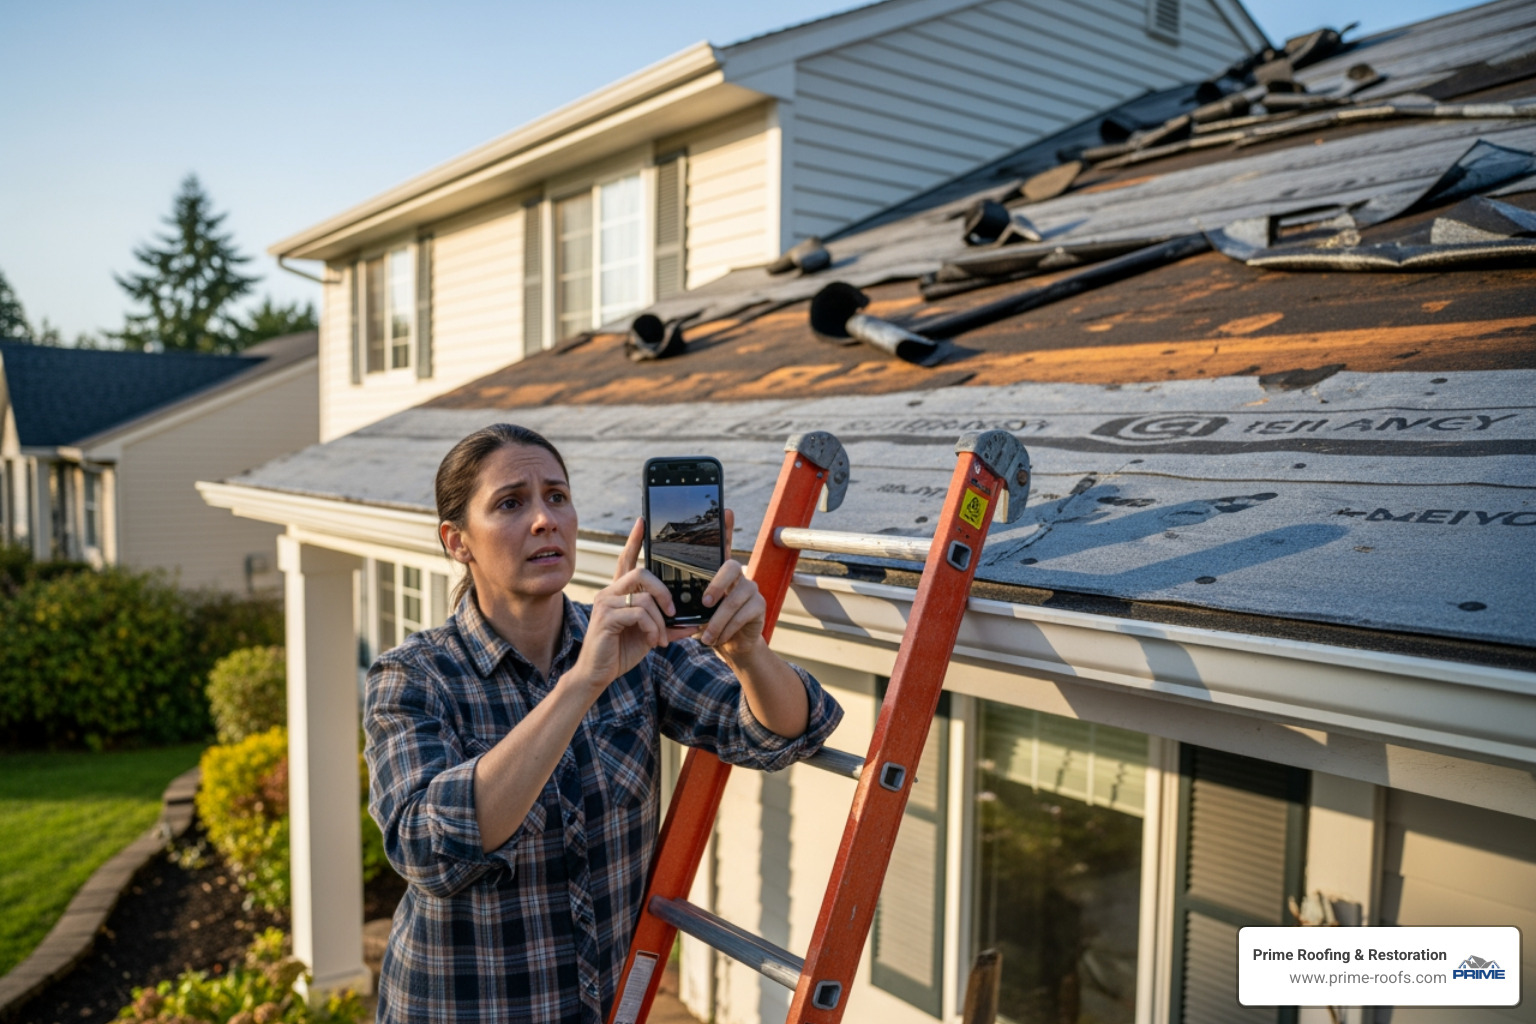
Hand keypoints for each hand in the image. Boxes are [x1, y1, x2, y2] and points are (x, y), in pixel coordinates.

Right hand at [570, 518, 683, 691]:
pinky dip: (653, 628)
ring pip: (644, 595)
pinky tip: (653, 642)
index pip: (626, 559)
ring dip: (660, 619)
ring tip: (661, 638)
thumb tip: (694, 624)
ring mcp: (606, 603)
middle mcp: (609, 593)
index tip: (643, 520)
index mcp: (619, 593)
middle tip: (673, 610)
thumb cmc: (620, 653)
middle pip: (641, 572)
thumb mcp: (650, 636)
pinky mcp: (606, 617)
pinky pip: (639, 613)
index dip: (635, 540)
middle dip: (663, 590)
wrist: (597, 675)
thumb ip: (669, 626)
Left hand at [695, 509, 766, 660]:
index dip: (726, 527)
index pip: (723, 544)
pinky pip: (743, 615)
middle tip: (705, 603)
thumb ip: (684, 595)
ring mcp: (751, 589)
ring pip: (735, 598)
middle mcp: (738, 575)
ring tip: (706, 635)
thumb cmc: (708, 623)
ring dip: (718, 620)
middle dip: (717, 585)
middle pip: (731, 567)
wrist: (730, 646)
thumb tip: (662, 588)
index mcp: (719, 572)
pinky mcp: (759, 606)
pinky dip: (727, 629)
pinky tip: (719, 638)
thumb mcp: (693, 608)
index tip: (726, 510)